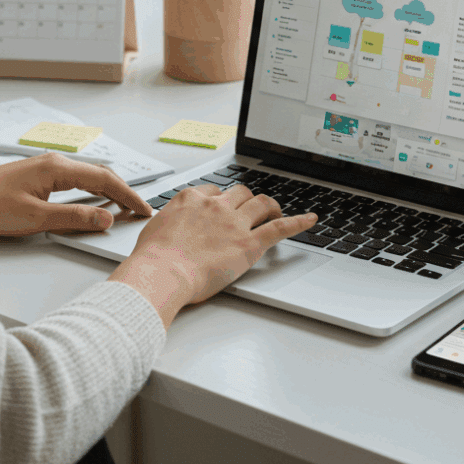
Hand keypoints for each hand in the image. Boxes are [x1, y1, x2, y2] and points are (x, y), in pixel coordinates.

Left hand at [0, 153, 151, 236]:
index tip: (143, 210)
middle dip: (123, 192)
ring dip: (107, 192)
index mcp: (57, 168)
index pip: (105, 179)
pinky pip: (73, 181)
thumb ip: (74, 218)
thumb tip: (106, 218)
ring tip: (123, 208)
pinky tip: (92, 204)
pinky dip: (90, 192)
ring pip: (87, 177)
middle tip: (139, 211)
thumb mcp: (36, 218)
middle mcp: (54, 162)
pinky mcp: (37, 176)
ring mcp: (45, 168)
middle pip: (99, 175)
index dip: (128, 196)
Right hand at [108, 184, 316, 326]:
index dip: (221, 200)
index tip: (223, 207)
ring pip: (261, 203)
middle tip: (250, 211)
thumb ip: (167, 222)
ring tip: (275, 212)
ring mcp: (235, 223)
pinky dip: (298, 222)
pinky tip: (310, 219)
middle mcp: (216, 205)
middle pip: (241, 193)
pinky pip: (280, 227)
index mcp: (191, 199)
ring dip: (270, 206)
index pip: (214, 190)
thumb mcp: (154, 229)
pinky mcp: (249, 243)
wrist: (162, 273)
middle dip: (247, 200)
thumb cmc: (153, 258)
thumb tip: (167, 225)